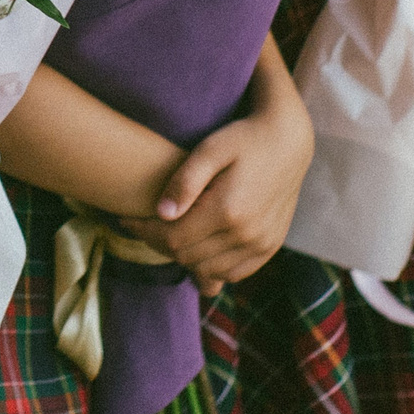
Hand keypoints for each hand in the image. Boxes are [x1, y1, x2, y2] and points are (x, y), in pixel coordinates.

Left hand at [124, 41, 312, 291]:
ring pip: (208, 270)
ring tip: (169, 232)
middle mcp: (247, 234)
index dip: (143, 231)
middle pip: (187, 257)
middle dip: (158, 243)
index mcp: (228, 211)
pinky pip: (233, 273)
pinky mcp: (270, 247)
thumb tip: (161, 214)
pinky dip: (210, 267)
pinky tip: (197, 246)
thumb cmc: (243, 139)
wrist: (288, 142)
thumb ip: (185, 181)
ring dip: (184, 257)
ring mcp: (262, 244)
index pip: (172, 239)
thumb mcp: (210, 150)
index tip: (126, 218)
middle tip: (144, 224)